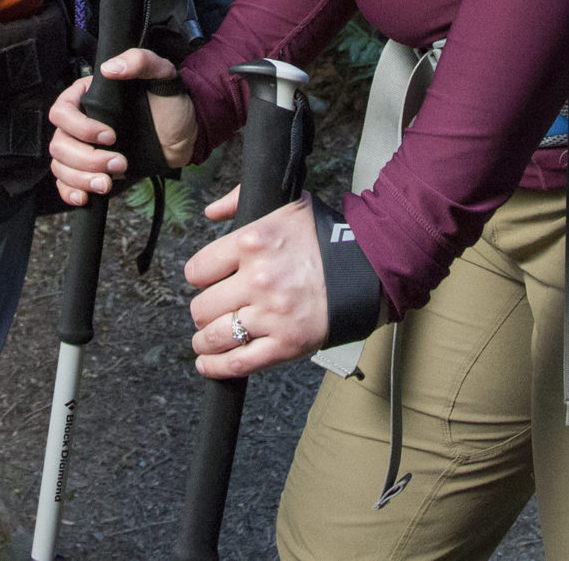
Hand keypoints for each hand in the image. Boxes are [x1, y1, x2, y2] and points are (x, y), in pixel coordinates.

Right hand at [48, 47, 199, 204]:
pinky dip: (70, 192)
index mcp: (88, 97)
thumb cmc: (170, 102)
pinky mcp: (90, 171)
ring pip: (61, 165)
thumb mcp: (162, 74)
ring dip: (82, 178)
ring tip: (109, 181)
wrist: (184, 135)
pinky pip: (66, 183)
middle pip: (59, 144)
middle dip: (87, 159)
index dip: (80, 127)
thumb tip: (110, 69)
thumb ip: (140, 61)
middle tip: (119, 163)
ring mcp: (84, 148)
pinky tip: (85, 196)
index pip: (62, 111)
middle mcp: (80, 123)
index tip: (110, 136)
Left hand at [185, 194, 325, 376]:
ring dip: (204, 340)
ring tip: (206, 339)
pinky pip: (239, 362)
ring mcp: (271, 315)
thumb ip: (241, 201)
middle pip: (202, 307)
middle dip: (203, 310)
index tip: (206, 282)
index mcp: (252, 242)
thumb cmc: (329, 236)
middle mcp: (258, 279)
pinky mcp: (287, 344)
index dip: (199, 278)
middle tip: (211, 310)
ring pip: (215, 336)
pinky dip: (217, 367)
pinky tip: (209, 363)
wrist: (370, 265)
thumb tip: (212, 211)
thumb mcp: (286, 204)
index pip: (197, 270)